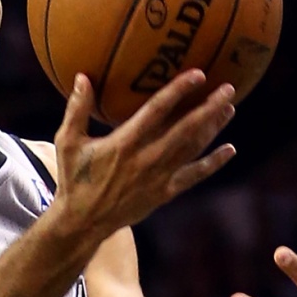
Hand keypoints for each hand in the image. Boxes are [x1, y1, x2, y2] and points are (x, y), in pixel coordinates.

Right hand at [46, 72, 236, 243]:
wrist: (83, 222)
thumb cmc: (74, 178)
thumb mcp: (68, 142)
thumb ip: (77, 109)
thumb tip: (82, 76)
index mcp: (125, 142)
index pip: (157, 110)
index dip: (179, 90)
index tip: (198, 74)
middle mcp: (147, 158)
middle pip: (186, 129)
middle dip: (209, 108)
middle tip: (229, 89)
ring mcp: (159, 177)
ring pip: (193, 149)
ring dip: (213, 128)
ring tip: (229, 108)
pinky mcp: (165, 193)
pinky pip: (194, 176)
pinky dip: (213, 163)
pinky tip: (229, 150)